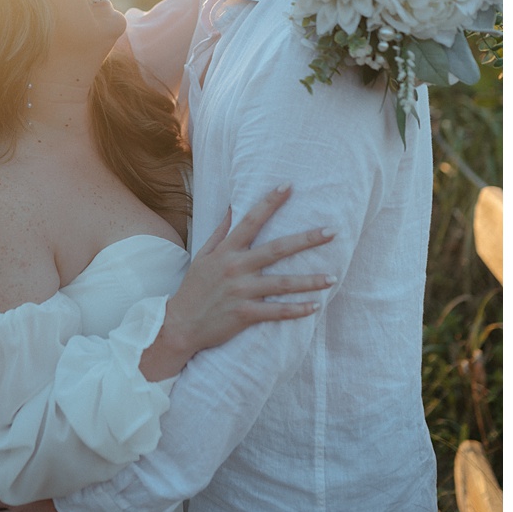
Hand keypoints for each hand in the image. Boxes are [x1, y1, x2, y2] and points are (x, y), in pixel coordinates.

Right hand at [142, 184, 334, 379]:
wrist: (179, 325)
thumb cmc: (194, 289)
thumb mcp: (203, 256)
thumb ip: (220, 232)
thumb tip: (233, 207)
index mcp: (226, 251)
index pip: (251, 220)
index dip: (269, 202)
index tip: (288, 186)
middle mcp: (236, 268)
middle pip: (277, 249)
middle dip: (306, 239)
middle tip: (332, 231)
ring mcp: (241, 292)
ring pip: (283, 284)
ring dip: (310, 281)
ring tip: (332, 278)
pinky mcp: (245, 314)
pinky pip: (276, 311)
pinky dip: (297, 310)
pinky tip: (315, 306)